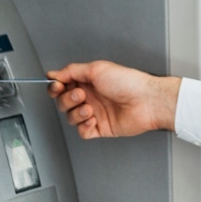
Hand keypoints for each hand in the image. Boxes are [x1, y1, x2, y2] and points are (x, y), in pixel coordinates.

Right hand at [46, 61, 180, 139]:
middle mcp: (90, 97)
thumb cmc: (128, 82)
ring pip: (70, 118)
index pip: (62, 85)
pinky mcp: (100, 128)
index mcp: (88, 81)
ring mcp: (94, 113)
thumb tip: (54, 73)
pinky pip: (82, 132)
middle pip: (63, 102)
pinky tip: (94, 119)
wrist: (146, 101)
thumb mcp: (96, 69)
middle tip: (81, 95)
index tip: (57, 86)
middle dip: (68, 99)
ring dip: (76, 113)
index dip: (55, 87)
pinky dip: (84, 126)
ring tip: (90, 108)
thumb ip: (72, 71)